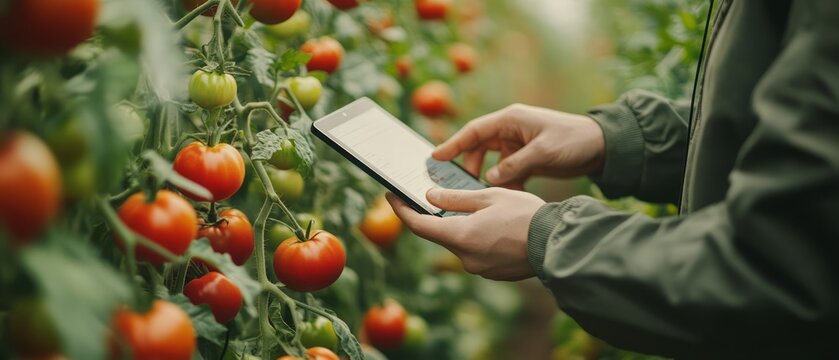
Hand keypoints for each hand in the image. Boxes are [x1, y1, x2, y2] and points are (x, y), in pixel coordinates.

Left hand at [386, 188, 544, 280]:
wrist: (558, 243)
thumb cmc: (525, 215)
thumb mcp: (489, 197)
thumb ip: (456, 197)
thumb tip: (429, 196)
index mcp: (461, 236)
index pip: (420, 225)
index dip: (402, 210)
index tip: (391, 196)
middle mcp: (465, 257)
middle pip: (441, 233)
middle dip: (437, 215)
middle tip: (437, 194)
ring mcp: (479, 268)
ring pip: (460, 242)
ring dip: (462, 226)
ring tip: (477, 207)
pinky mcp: (492, 273)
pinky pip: (476, 252)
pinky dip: (477, 237)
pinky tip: (493, 225)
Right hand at [432, 104, 605, 188]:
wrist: (601, 147)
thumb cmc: (573, 141)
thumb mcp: (543, 152)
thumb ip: (514, 166)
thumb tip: (490, 181)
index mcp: (510, 120)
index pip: (474, 131)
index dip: (453, 144)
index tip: (435, 158)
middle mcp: (511, 131)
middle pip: (478, 148)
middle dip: (468, 167)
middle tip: (457, 186)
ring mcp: (518, 145)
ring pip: (492, 163)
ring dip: (487, 179)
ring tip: (480, 196)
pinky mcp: (527, 159)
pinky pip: (507, 172)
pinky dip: (504, 185)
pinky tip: (503, 198)